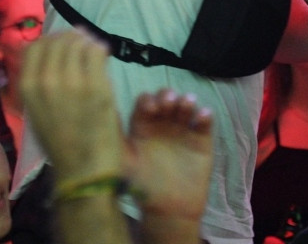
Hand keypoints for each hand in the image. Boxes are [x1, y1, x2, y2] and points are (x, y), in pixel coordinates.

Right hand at [19, 29, 123, 182]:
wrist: (83, 170)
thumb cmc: (60, 143)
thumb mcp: (37, 112)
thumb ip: (38, 82)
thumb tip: (48, 52)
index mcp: (28, 87)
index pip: (35, 46)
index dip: (50, 41)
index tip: (61, 44)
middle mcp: (46, 80)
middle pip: (58, 41)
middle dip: (72, 38)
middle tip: (82, 42)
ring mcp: (72, 82)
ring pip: (79, 42)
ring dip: (87, 42)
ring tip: (94, 50)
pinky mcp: (97, 86)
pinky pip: (97, 51)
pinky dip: (101, 49)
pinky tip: (104, 55)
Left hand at [125, 89, 212, 222]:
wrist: (169, 210)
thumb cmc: (142, 186)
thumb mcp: (125, 161)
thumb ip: (115, 137)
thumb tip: (102, 111)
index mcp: (142, 125)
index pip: (145, 103)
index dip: (148, 100)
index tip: (150, 108)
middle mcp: (162, 123)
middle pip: (165, 99)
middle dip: (167, 96)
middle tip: (168, 102)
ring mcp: (182, 130)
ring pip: (185, 107)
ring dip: (186, 101)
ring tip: (186, 103)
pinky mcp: (200, 140)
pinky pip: (204, 123)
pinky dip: (205, 116)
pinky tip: (203, 115)